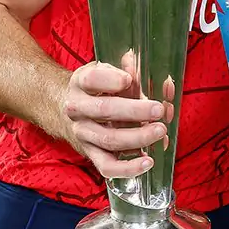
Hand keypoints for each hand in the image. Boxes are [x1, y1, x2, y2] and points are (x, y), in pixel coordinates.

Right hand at [61, 52, 172, 179]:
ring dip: (138, 137)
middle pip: (104, 110)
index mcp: (81, 83)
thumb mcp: (106, 72)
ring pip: (109, 139)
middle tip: (159, 109)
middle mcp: (78, 109)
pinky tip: (149, 161)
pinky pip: (107, 166)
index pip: (92, 79)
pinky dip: (128, 168)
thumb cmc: (96, 89)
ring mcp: (84, 133)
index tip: (129, 79)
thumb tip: (136, 60)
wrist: (68, 110)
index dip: (110, 79)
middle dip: (135, 110)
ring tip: (160, 130)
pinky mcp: (92, 153)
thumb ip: (126, 69)